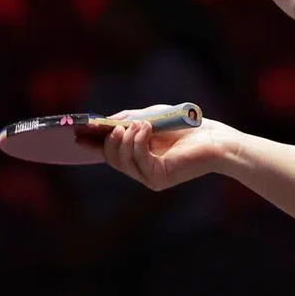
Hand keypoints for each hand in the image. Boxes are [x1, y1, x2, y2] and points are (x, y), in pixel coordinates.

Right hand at [82, 104, 235, 190]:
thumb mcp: (150, 117)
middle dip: (110, 139)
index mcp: (137, 155)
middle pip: (112, 158)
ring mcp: (149, 177)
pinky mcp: (159, 178)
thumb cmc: (187, 126)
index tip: (76, 132)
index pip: (108, 152)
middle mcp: (141, 170)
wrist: (217, 139)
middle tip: (118, 125)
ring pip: (122, 160)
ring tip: (141, 123)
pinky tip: (146, 128)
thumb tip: (98, 124)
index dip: (91, 144)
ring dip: (127, 138)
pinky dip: (138, 142)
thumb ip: (127, 120)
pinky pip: (138, 160)